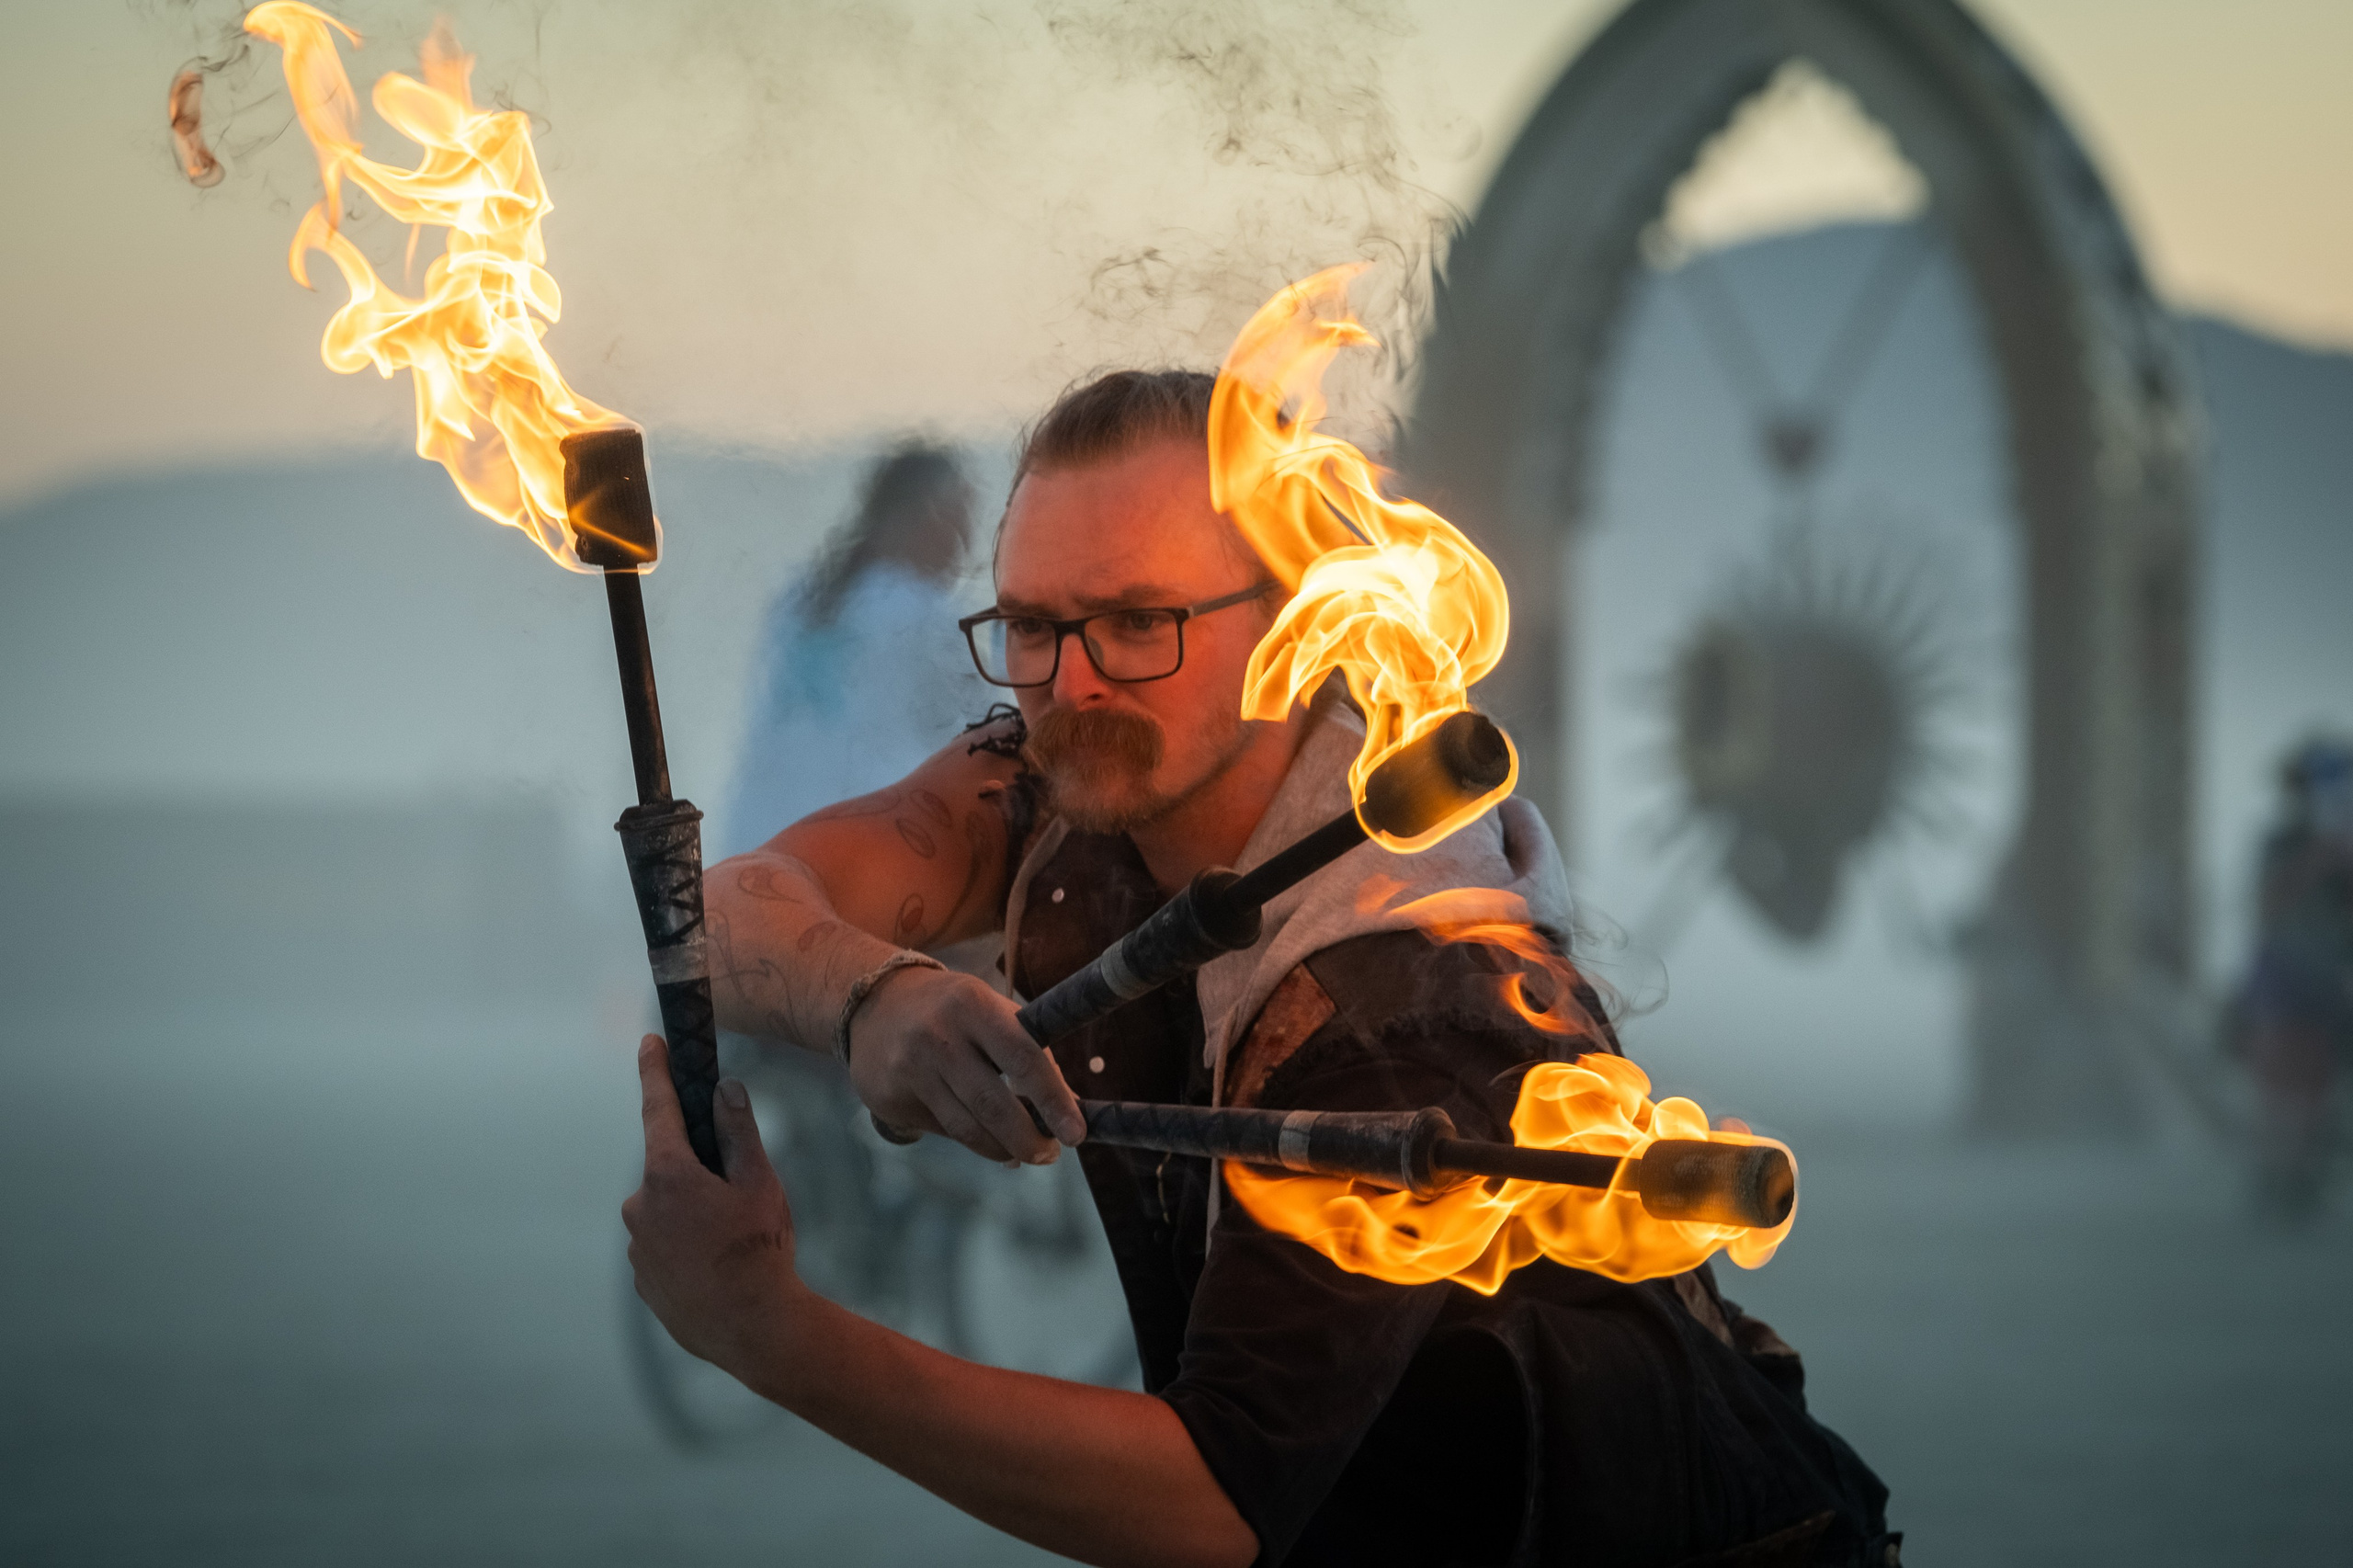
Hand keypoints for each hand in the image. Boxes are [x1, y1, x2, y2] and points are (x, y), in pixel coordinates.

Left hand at [622, 1035, 800, 1374]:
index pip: (657, 1108)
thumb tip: (724, 1088)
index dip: (654, 1071)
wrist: (752, 1329)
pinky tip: (718, 1267)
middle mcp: (641, 1206)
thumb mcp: (760, 1182)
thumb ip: (739, 1130)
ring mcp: (638, 1246)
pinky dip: (686, 1246)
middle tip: (738, 1196)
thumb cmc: (759, 1251)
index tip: (650, 1042)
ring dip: (692, 1213)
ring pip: (666, 1210)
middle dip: (698, 1171)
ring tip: (733, 1243)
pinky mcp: (642, 1279)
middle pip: (669, 1167)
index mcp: (668, 1175)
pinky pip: (664, 1246)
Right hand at [847, 967, 1085, 1163]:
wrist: (875, 1002)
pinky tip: (987, 1141)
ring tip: (1021, 1153)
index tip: (1077, 1133)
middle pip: (993, 1104)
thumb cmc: (954, 1011)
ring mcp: (910, 1068)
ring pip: (967, 1127)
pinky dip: (972, 1140)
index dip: (1055, 1101)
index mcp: (974, 1005)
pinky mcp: (889, 1097)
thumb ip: (1029, 1053)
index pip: (1024, 1059)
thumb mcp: (991, 1012)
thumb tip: (1069, 1110)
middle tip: (1050, 1155)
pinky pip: (942, 1130)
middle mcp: (939, 1036)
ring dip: (1002, 1148)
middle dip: (1029, 1139)